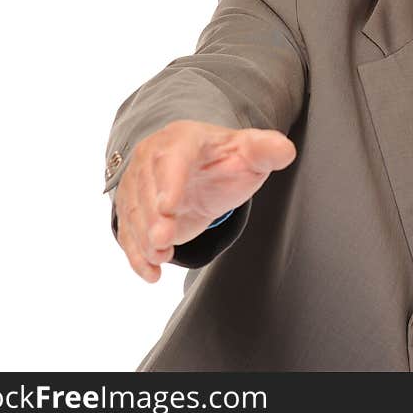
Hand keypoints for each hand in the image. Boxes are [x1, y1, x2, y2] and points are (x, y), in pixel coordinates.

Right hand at [113, 120, 295, 281]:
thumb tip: (285, 151)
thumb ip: (267, 150)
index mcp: (183, 139)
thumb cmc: (227, 160)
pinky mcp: (133, 209)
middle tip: (163, 240)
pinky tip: (150, 273)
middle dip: (152, 216)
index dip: (170, 181)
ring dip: (142, 238)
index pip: (173, 156)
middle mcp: (152, 158)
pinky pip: (127, 232)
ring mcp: (138, 184)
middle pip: (147, 188)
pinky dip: (136, 254)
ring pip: (133, 212)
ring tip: (159, 257)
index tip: (169, 207)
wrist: (203, 170)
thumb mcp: (251, 152)